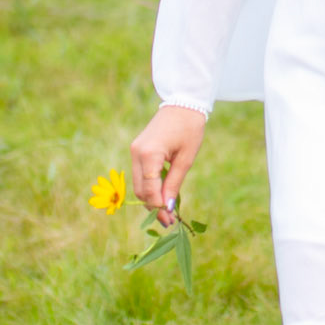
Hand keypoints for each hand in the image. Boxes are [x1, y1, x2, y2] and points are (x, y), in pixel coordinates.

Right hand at [131, 105, 205, 225]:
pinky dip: (149, 186)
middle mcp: (137, 153)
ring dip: (150, 197)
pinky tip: (162, 194)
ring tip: (167, 209)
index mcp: (149, 154)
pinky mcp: (137, 150)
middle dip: (153, 206)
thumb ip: (174, 184)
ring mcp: (134, 151)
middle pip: (140, 189)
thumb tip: (167, 208)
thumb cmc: (189, 129)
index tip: (170, 220)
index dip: (158, 207)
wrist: (183, 103)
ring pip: (137, 184)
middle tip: (169, 220)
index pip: (149, 189)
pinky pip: (140, 175)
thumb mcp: (185, 159)